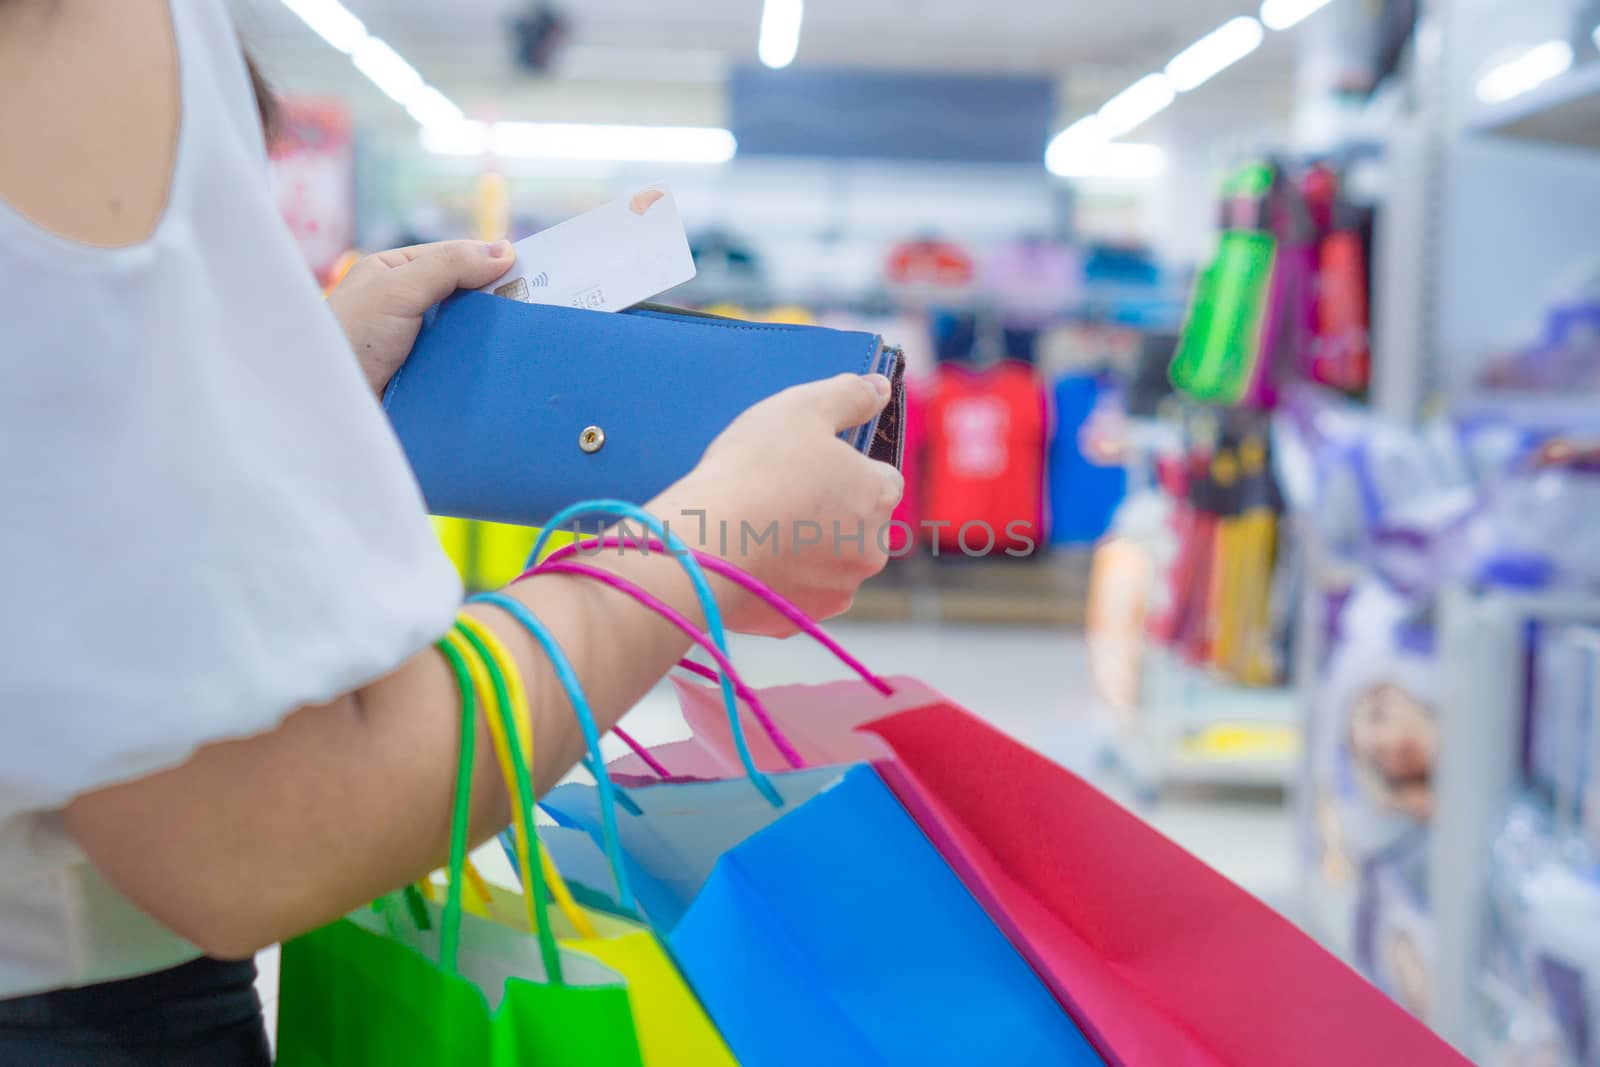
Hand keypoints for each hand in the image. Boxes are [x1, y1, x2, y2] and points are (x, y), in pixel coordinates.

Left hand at [327, 239, 515, 393]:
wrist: (328, 409)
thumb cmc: (350, 339)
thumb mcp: (398, 289)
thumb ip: (448, 266)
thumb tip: (505, 252)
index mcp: (395, 273)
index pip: (454, 258)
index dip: (490, 263)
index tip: (532, 273)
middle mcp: (406, 306)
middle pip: (465, 297)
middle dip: (495, 304)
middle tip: (538, 310)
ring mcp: (418, 344)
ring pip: (468, 335)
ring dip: (490, 341)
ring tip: (528, 344)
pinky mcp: (426, 378)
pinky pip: (463, 367)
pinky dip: (481, 369)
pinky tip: (505, 372)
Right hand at [649, 373, 904, 634]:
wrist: (704, 547)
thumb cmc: (754, 470)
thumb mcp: (801, 408)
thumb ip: (848, 394)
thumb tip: (880, 388)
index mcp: (878, 496)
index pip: (883, 479)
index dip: (847, 469)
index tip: (811, 466)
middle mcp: (871, 549)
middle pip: (857, 524)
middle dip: (830, 512)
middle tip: (780, 495)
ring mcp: (838, 590)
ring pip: (829, 563)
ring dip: (807, 549)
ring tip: (760, 528)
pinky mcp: (802, 620)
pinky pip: (797, 594)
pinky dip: (781, 580)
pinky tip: (749, 560)